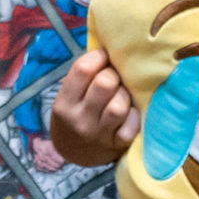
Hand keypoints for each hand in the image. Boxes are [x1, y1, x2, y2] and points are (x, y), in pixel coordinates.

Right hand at [50, 48, 139, 166]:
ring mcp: (98, 135)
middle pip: (105, 83)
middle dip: (113, 75)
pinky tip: (130, 113)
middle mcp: (79, 119)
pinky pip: (131, 126)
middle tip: (114, 78)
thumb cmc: (74, 114)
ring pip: (119, 105)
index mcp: (64, 103)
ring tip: (122, 95)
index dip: (99, 57)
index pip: (83, 68)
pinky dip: (134, 116)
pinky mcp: (116, 146)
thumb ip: (83, 76)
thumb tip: (110, 43)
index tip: (105, 56)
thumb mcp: (68, 97)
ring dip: (124, 96)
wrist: (73, 154)